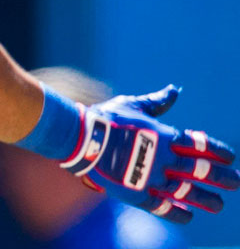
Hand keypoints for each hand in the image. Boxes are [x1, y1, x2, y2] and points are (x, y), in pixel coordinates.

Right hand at [64, 86, 238, 222]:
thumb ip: (156, 102)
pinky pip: (162, 206)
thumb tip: (175, 90)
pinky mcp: (135, 193)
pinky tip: (188, 215)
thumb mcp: (133, 105)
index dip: (219, 151)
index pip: (201, 145)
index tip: (232, 158)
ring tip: (218, 205)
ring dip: (206, 198)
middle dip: (222, 177)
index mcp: (164, 135)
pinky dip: (176, 212)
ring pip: (187, 191)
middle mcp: (163, 158)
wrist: (80, 137)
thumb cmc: (106, 118)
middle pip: (201, 170)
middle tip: (237, 182)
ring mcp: (150, 177)